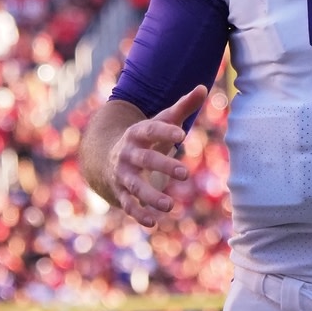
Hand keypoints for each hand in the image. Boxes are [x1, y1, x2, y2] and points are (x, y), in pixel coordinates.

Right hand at [109, 85, 205, 226]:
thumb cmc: (146, 136)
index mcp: (138, 132)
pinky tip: (153, 222)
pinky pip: (128, 204)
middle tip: (185, 173)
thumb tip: (204, 88)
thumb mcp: (162, 120)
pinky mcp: (120, 191)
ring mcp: (122, 173)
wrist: (108, 154)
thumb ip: (182, 106)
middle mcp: (128, 153)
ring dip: (150, 196)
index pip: (151, 129)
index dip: (165, 131)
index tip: (183, 135)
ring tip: (170, 205)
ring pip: (135, 185)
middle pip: (145, 159)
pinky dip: (139, 213)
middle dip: (163, 166)